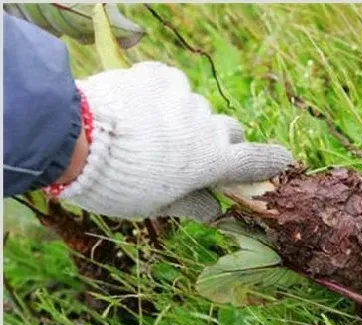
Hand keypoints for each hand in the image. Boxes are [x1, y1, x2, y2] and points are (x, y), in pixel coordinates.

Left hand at [56, 61, 291, 221]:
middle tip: (193, 153)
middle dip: (219, 141)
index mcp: (212, 161)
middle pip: (229, 130)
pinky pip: (169, 85)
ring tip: (149, 132)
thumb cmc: (120, 184)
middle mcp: (206, 126)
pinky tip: (137, 108)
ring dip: (184, 120)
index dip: (272, 161)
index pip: (255, 160)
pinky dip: (160, 96)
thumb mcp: (156, 206)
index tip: (284, 160)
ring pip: (195, 108)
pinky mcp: (159, 77)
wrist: (77, 140)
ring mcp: (183, 98)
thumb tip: (213, 211)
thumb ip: (190, 204)